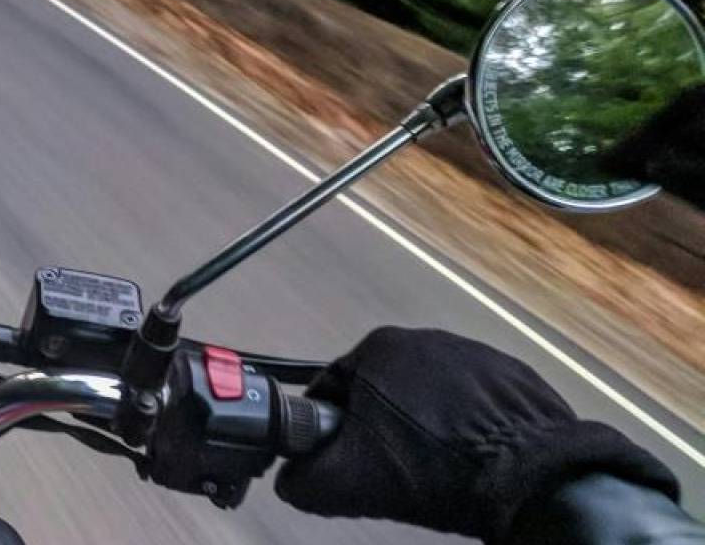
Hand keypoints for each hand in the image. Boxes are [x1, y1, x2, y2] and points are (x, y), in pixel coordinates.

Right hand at [275, 328, 677, 541]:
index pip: (331, 389)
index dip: (331, 429)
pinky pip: (475, 402)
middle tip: (390, 469)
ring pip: (429, 395)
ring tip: (435, 467)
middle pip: (381, 389)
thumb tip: (291, 480)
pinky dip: (468, 426)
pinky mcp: (515, 376)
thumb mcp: (348, 483)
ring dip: (424, 424)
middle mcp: (426, 338)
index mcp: (380, 348)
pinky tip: (471, 457)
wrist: (532, 480)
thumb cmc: (437, 471)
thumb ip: (301, 479)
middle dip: (380, 427)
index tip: (343, 459)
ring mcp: (476, 353)